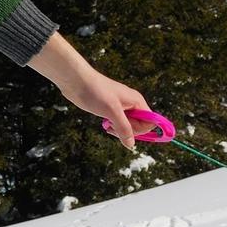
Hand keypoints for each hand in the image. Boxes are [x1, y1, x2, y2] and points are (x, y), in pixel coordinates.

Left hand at [28, 33, 151, 148]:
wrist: (77, 81)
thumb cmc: (95, 92)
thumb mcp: (112, 112)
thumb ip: (124, 128)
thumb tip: (131, 144)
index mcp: (137, 101)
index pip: (150, 122)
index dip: (140, 130)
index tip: (126, 130)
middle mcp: (132, 104)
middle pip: (139, 126)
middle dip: (127, 131)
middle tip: (113, 126)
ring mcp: (121, 107)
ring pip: (128, 126)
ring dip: (118, 130)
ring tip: (107, 124)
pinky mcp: (111, 109)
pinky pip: (118, 123)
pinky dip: (112, 126)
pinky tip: (104, 123)